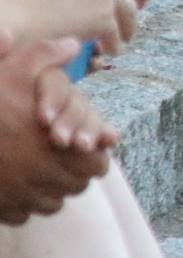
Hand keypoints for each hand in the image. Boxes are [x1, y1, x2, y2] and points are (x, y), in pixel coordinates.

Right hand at [0, 37, 109, 224]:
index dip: (89, 152)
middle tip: (53, 152)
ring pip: (52, 203)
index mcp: (68, 152)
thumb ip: (45, 56)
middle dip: (70, 171)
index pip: (99, 163)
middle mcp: (52, 183)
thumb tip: (72, 44)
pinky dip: (20, 202)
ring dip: (46, 188)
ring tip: (31, 166)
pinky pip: (23, 214)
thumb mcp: (13, 71)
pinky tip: (10, 182)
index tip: (74, 141)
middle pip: (77, 185)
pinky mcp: (4, 213)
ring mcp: (27, 202)